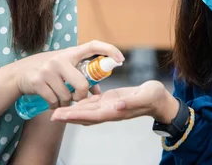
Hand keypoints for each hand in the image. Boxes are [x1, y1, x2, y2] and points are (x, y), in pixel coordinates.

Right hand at [14, 40, 123, 108]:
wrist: (19, 73)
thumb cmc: (48, 69)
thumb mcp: (64, 67)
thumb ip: (80, 74)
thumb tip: (97, 91)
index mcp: (70, 53)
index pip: (93, 45)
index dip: (109, 50)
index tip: (121, 59)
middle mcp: (60, 59)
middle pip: (82, 84)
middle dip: (82, 96)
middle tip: (79, 98)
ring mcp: (48, 70)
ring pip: (67, 96)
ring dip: (66, 102)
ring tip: (61, 98)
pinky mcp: (38, 82)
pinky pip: (54, 101)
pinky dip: (56, 106)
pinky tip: (52, 102)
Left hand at [50, 80, 178, 124]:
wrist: (160, 99)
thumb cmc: (154, 97)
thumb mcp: (145, 96)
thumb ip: (131, 102)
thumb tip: (117, 106)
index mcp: (116, 111)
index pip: (92, 115)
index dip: (76, 115)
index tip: (61, 115)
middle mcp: (109, 111)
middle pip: (84, 115)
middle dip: (68, 115)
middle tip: (52, 114)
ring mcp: (108, 106)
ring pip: (86, 110)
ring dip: (71, 110)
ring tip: (56, 109)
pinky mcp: (109, 100)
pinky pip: (92, 103)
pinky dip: (80, 103)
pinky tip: (72, 100)